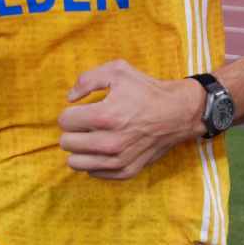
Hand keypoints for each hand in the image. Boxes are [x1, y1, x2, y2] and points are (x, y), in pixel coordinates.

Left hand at [58, 59, 205, 179]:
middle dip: (72, 131)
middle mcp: (110, 142)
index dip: (69, 113)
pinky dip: (93, 162)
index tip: (80, 110)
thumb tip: (70, 98)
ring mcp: (119, 159)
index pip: (65, 121)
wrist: (178, 113)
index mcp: (105, 116)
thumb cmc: (146, 90)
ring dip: (79, 149)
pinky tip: (100, 149)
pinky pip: (94, 173)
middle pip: (67, 143)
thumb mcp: (117, 71)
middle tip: (85, 124)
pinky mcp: (127, 171)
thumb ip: (86, 80)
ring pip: (76, 163)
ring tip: (90, 137)